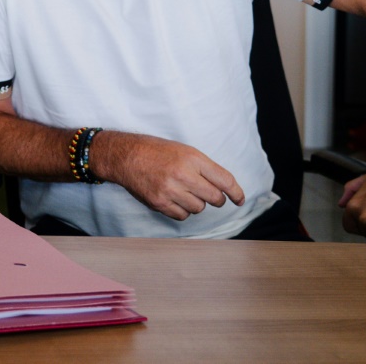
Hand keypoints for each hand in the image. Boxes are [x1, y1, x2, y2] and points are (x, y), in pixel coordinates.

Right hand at [93, 131, 244, 220]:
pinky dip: (182, 210)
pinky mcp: (159, 203)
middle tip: (209, 194)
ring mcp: (170, 190)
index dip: (236, 193)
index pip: (225, 180)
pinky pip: (182, 215)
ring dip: (196, 203)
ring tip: (183, 191)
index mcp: (192, 158)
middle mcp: (183, 174)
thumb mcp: (184, 150)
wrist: (126, 156)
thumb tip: (225, 188)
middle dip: (216, 198)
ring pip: (199, 208)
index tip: (239, 199)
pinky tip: (174, 198)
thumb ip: (204, 167)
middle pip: (215, 198)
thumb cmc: (156, 151)